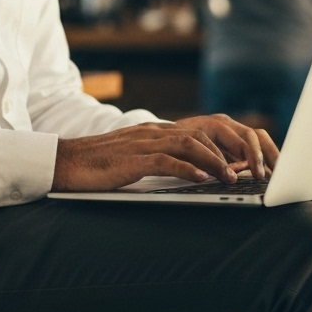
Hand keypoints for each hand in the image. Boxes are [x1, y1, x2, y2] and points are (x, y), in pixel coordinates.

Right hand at [51, 115, 279, 192]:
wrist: (65, 162)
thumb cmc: (98, 165)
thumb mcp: (135, 158)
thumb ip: (159, 160)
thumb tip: (189, 173)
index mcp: (155, 132)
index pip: (199, 132)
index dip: (224, 147)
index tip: (242, 164)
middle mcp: (153, 132)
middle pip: (201, 134)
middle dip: (227, 152)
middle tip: (246, 171)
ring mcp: (143, 144)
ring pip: (189, 144)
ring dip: (214, 161)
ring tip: (231, 177)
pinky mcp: (132, 159)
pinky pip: (165, 160)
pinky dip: (187, 169)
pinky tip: (202, 179)